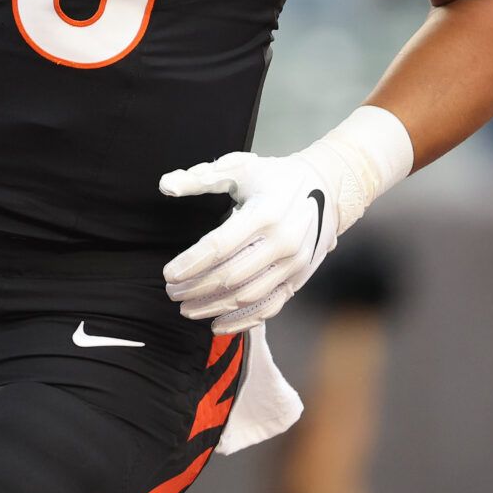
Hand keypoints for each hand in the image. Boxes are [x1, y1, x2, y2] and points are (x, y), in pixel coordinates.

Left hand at [159, 148, 341, 334]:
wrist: (326, 188)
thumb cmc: (275, 177)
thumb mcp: (240, 168)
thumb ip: (201, 177)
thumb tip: (166, 185)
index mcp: (265, 213)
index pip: (221, 246)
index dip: (192, 263)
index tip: (168, 273)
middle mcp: (282, 241)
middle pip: (231, 275)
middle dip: (196, 287)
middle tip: (171, 291)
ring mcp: (293, 263)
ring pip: (247, 295)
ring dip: (213, 307)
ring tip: (186, 308)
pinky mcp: (298, 278)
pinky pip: (269, 307)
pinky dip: (242, 321)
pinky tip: (217, 325)